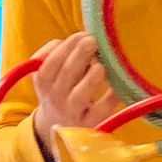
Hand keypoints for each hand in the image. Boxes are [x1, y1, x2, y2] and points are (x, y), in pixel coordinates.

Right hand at [30, 33, 119, 150]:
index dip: (66, 47)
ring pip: (80, 96)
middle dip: (79, 55)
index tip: (81, 35)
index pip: (50, 63)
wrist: (58, 126)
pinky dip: (110, 97)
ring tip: (101, 65)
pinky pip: (101, 111)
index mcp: (43, 83)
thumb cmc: (58, 90)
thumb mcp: (47, 74)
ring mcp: (73, 114)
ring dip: (91, 77)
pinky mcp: (90, 125)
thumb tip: (74, 40)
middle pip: (66, 75)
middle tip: (93, 41)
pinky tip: (118, 85)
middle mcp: (56, 99)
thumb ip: (53, 54)